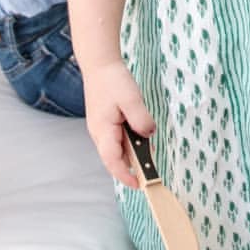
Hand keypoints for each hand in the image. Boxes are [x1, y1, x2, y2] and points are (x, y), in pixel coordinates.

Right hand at [82, 60, 155, 188]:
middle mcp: (98, 133)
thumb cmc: (113, 80)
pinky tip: (140, 136)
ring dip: (130, 154)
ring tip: (148, 152)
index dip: (125, 175)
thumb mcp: (131, 99)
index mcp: (103, 130)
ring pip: (115, 150)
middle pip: (113, 159)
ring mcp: (100, 129)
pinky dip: (128, 143)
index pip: (113, 161)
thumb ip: (141, 119)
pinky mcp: (104, 123)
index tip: (139, 185)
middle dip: (131, 167)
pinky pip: (116, 140)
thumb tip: (149, 135)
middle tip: (150, 170)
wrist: (100, 64)